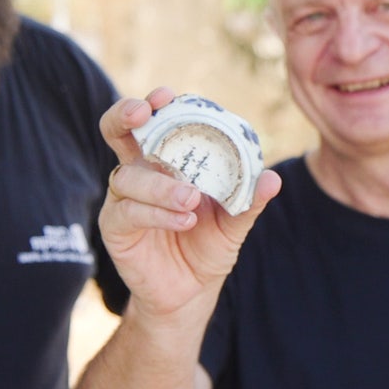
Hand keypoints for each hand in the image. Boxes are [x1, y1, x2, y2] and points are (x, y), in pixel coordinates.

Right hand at [98, 87, 281, 317]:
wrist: (192, 292)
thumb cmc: (208, 245)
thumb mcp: (234, 222)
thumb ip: (249, 200)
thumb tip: (272, 179)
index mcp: (165, 160)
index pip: (154, 121)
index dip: (154, 103)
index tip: (166, 96)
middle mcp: (139, 172)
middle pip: (116, 130)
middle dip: (125, 115)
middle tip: (144, 114)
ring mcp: (123, 199)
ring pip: (127, 176)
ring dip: (161, 184)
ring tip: (191, 199)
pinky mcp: (116, 227)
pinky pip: (128, 211)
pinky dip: (157, 212)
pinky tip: (183, 220)